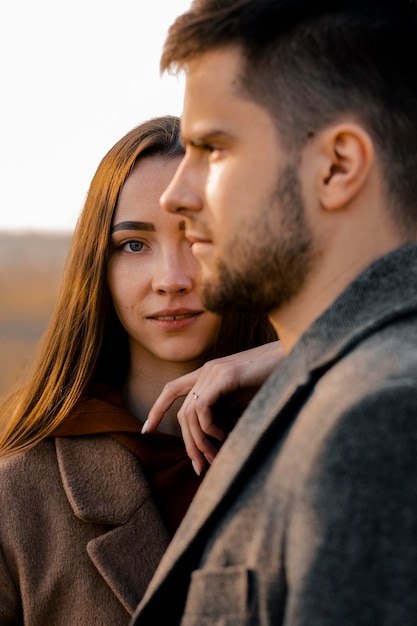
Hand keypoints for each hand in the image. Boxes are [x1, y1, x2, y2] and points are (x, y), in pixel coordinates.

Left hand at [142, 341, 284, 474]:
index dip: (158, 408)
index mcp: (209, 374)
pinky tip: (222, 436)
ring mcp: (214, 371)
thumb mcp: (243, 401)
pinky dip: (208, 427)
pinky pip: (202, 407)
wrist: (292, 358)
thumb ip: (226, 414)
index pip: (172, 389)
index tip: (147, 430)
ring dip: (199, 442)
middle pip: (182, 412)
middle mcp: (207, 370)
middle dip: (188, 444)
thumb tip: (212, 441)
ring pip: (189, 414)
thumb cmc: (272, 381)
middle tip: (199, 467)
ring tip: (214, 458)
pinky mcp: (224, 375)